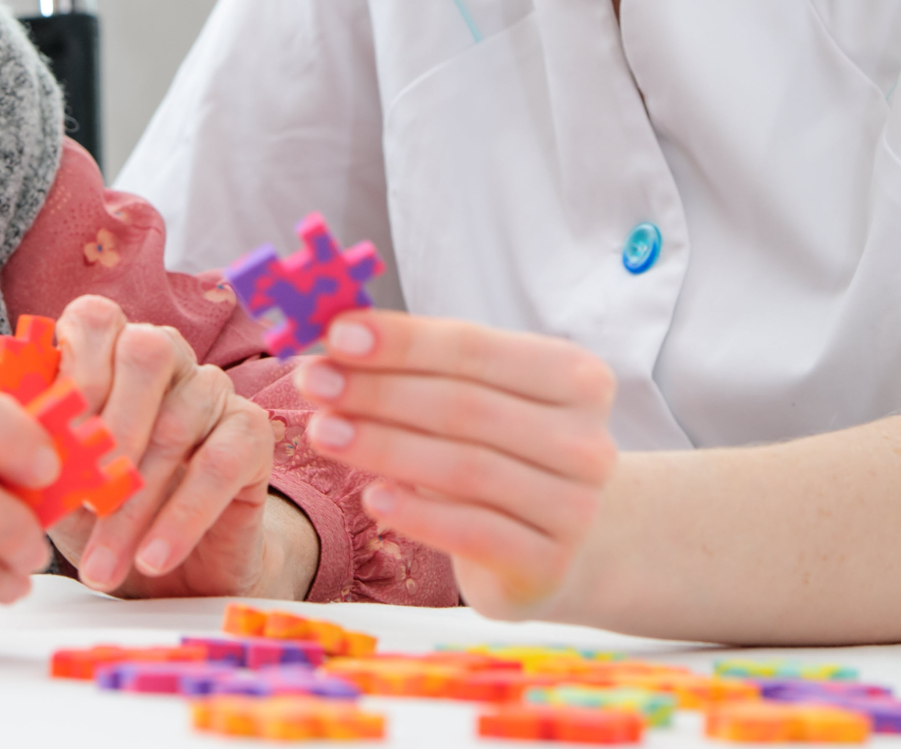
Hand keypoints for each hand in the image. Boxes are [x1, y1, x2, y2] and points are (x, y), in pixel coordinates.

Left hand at [42, 294, 302, 597]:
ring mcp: (212, 389)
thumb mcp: (55, 484)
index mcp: (109, 350)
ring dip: (134, 503)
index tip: (50, 441)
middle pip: (146, 351)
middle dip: (110, 430)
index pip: (95, 318)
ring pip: (177, 423)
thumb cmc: (101, 511)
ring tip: (101, 566)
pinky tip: (153, 558)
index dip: (72, 370)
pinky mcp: (251, 432)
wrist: (173, 570)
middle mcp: (166, 355)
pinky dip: (182, 516)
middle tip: (83, 502)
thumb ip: (29, 453)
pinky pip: (221, 462)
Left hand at [295, 311, 615, 617]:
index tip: (336, 334)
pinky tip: (373, 497)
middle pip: (466, 407)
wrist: (552, 547)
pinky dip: (418, 513)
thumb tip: (337, 335)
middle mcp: (588, 440)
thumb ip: (422, 365)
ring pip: (465, 468)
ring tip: (322, 433)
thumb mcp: (475, 398)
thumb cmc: (500, 453)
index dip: (403, 341)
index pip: (476, 348)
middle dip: (379, 392)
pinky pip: (474, 533)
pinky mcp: (549, 564)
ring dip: (384, 447)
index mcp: (577, 376)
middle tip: (313, 382)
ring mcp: (576, 507)